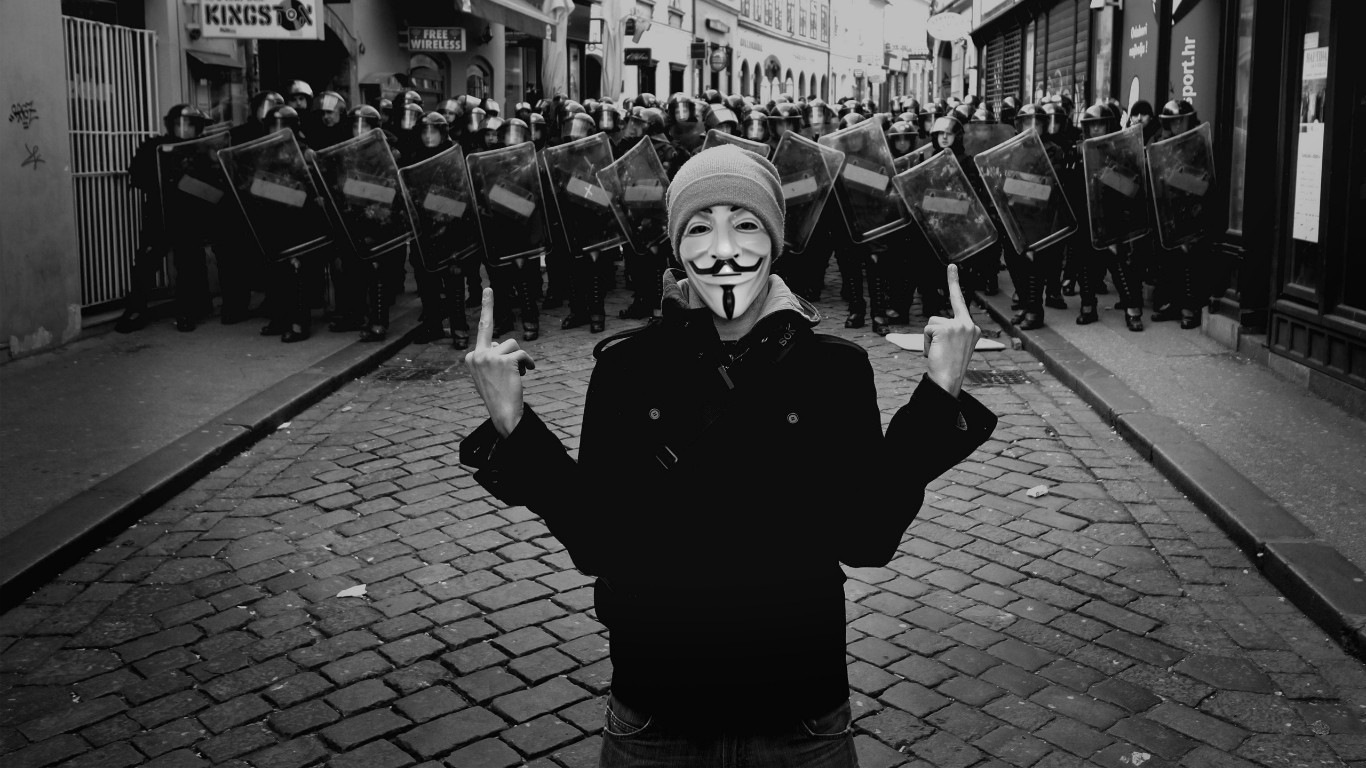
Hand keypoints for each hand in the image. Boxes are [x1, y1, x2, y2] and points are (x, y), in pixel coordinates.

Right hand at [463, 288, 535, 436]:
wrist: (503, 413)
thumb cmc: (498, 396)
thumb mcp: (488, 375)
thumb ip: (492, 358)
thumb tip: (502, 345)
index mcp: (471, 357)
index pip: (482, 330)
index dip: (487, 308)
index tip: (488, 290)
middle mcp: (477, 354)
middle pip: (497, 334)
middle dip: (489, 309)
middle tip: (488, 288)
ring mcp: (490, 357)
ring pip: (513, 345)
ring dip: (519, 359)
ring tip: (516, 375)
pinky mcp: (505, 360)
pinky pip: (522, 355)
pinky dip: (528, 364)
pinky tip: (525, 374)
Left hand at [923, 263, 980, 397]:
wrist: (949, 380)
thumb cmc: (949, 368)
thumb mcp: (955, 347)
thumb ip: (950, 333)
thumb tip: (936, 328)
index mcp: (972, 329)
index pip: (960, 302)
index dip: (953, 282)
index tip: (951, 266)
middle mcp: (969, 324)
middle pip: (937, 319)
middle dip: (935, 324)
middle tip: (946, 303)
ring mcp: (959, 325)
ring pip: (931, 324)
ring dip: (929, 340)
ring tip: (939, 353)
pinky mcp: (947, 328)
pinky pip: (927, 330)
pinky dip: (926, 342)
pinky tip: (935, 352)